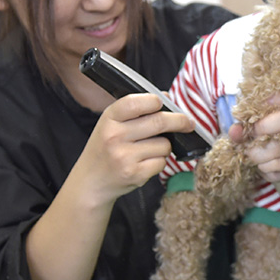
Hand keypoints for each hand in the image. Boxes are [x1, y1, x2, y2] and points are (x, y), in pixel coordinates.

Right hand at [79, 93, 194, 202]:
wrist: (91, 182)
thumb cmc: (105, 148)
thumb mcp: (111, 124)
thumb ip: (136, 110)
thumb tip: (166, 97)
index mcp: (109, 119)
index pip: (137, 102)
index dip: (156, 101)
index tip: (165, 103)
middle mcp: (115, 136)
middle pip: (159, 122)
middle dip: (180, 121)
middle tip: (189, 122)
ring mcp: (125, 157)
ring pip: (164, 144)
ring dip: (165, 146)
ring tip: (149, 149)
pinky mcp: (135, 174)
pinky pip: (162, 162)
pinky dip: (159, 161)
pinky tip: (145, 162)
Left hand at [228, 89, 279, 182]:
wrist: (272, 163)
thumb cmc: (259, 136)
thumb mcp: (249, 126)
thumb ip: (242, 126)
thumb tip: (235, 131)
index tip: (265, 102)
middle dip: (264, 127)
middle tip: (249, 135)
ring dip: (258, 153)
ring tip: (250, 153)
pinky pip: (279, 164)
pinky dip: (265, 166)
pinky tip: (261, 164)